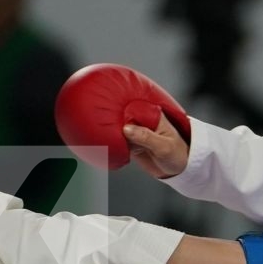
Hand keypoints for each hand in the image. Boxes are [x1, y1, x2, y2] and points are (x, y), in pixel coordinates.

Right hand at [53, 63, 190, 169]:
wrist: (178, 170)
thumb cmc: (177, 154)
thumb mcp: (163, 146)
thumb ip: (146, 138)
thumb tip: (126, 129)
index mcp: (151, 115)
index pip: (131, 105)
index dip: (117, 98)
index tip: (102, 92)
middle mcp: (142, 121)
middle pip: (120, 113)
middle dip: (105, 107)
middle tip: (86, 101)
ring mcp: (135, 133)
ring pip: (116, 126)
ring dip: (103, 123)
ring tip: (84, 118)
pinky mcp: (131, 145)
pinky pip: (116, 141)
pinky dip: (106, 140)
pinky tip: (93, 139)